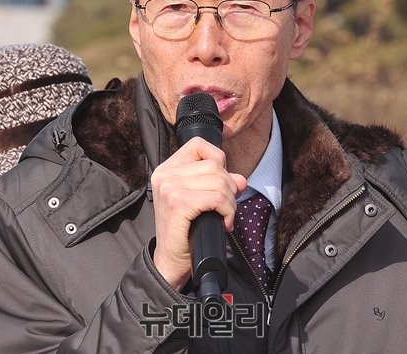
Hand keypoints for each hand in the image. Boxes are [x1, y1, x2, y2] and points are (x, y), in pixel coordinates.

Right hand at [151, 137, 246, 290]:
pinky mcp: (178, 203)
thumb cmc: (185, 230)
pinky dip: (228, 210)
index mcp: (167, 169)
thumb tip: (240, 180)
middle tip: (226, 206)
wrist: (170, 261)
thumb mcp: (200, 200)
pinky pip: (217, 198)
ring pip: (219, 181)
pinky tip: (224, 222)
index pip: (198, 144)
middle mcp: (165, 174)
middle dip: (229, 186)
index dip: (217, 159)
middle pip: (214, 164)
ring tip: (225, 215)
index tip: (220, 181)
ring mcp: (170, 187)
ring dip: (230, 201)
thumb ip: (217, 183)